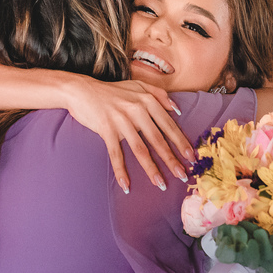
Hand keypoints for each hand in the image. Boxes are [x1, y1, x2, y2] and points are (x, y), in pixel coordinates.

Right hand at [63, 77, 194, 192]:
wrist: (81, 90)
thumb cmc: (111, 91)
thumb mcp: (138, 86)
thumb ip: (159, 94)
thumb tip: (176, 108)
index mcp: (147, 101)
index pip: (168, 125)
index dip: (181, 142)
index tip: (191, 157)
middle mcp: (137, 110)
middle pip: (158, 139)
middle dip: (172, 159)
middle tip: (182, 175)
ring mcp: (121, 120)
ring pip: (140, 149)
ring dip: (151, 169)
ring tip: (160, 184)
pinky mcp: (106, 129)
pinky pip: (116, 154)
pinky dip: (121, 171)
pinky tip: (126, 186)